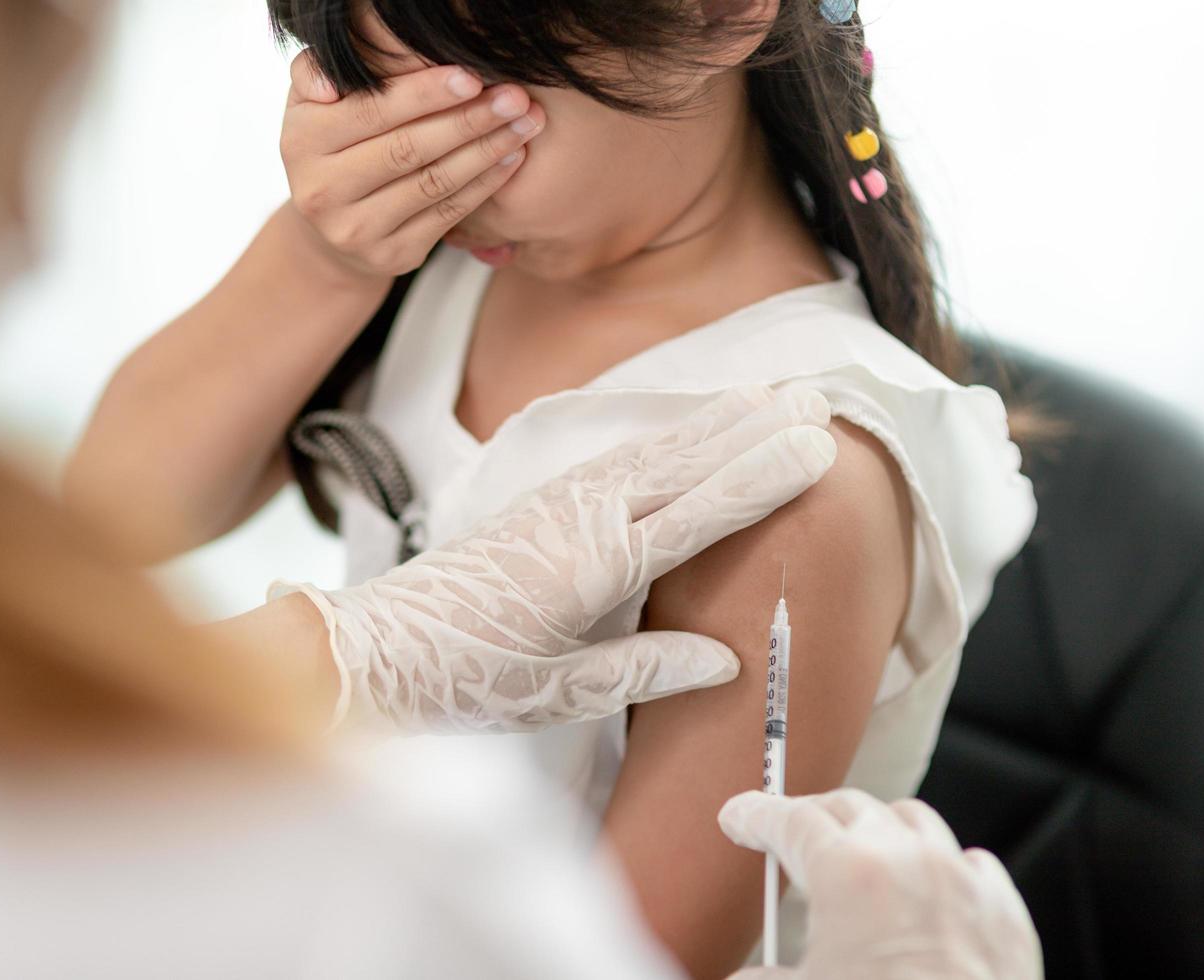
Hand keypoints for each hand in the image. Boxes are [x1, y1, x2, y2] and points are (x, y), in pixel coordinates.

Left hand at [273, 385, 836, 732]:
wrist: (383, 645)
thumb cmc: (469, 677)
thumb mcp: (558, 693)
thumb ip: (643, 670)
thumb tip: (727, 659)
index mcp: (592, 570)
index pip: (695, 516)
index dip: (759, 479)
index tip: (815, 448)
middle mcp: (582, 521)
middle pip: (684, 465)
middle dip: (754, 430)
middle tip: (820, 398)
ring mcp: (561, 502)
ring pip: (655, 451)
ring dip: (716, 420)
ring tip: (773, 393)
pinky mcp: (544, 500)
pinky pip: (622, 456)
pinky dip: (667, 434)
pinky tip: (692, 423)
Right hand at [280, 51, 543, 280]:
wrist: (328, 230)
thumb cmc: (333, 148)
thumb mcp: (313, 105)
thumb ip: (319, 72)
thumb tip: (331, 83)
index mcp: (302, 142)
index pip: (373, 112)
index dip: (425, 94)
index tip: (471, 76)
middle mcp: (323, 191)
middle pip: (409, 149)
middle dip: (468, 120)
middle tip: (514, 98)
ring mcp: (357, 230)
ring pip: (434, 183)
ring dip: (486, 151)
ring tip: (524, 124)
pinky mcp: (391, 256)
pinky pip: (447, 214)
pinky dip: (485, 184)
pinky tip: (512, 158)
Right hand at [719, 789, 1043, 979]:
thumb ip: (762, 978)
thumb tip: (751, 978)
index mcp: (848, 874)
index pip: (790, 820)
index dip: (755, 816)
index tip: (740, 818)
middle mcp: (908, 861)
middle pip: (849, 807)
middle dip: (811, 817)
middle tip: (789, 839)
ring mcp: (962, 883)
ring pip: (913, 821)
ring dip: (878, 829)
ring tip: (859, 853)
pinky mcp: (1005, 917)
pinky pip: (971, 864)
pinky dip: (942, 867)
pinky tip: (928, 890)